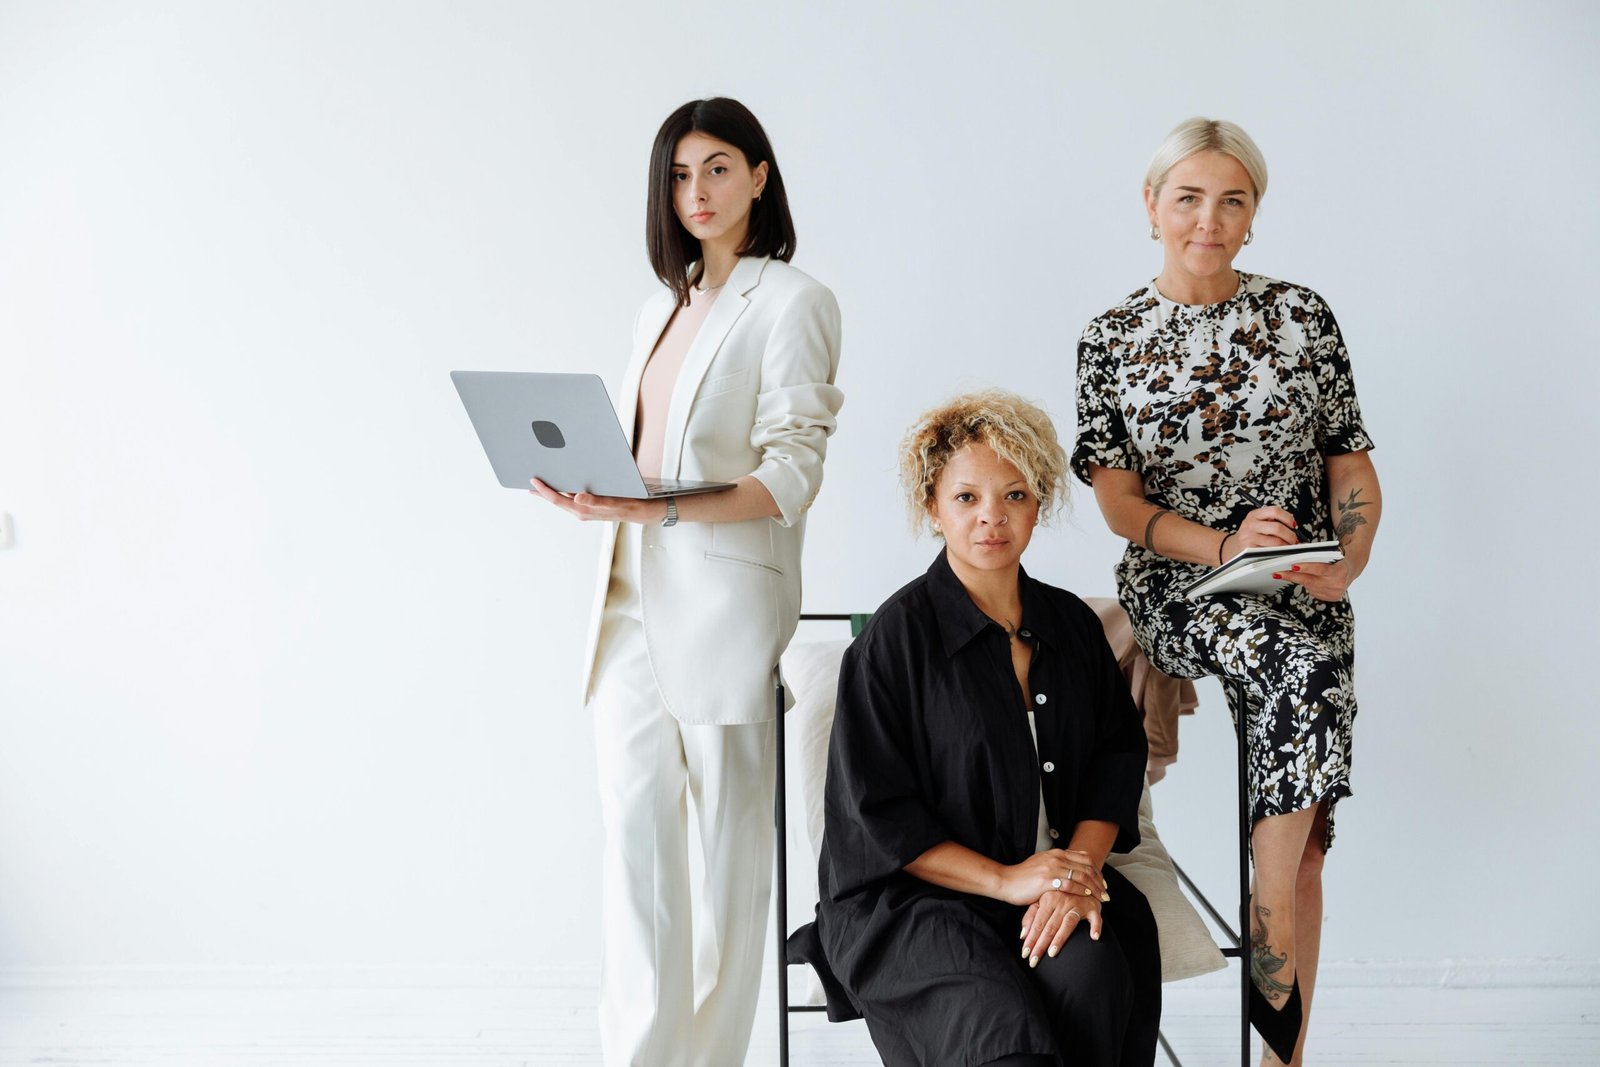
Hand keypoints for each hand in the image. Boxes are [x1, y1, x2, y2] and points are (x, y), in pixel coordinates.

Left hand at [529, 477, 666, 524]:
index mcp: (583, 510)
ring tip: (540, 484)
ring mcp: (585, 509)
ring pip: (563, 499)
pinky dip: (563, 491)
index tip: (533, 481)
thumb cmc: (628, 505)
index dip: (544, 491)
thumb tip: (577, 497)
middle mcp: (581, 511)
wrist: (640, 511)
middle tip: (530, 483)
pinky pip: (572, 498)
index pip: (558, 499)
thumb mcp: (612, 501)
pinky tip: (562, 486)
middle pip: (556, 500)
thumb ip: (595, 501)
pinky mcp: (590, 506)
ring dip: (552, 492)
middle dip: (542, 492)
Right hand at [996, 849, 1107, 907]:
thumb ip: (1058, 863)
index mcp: (1057, 853)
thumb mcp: (1043, 863)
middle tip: (1106, 892)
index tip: (1103, 882)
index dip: (1098, 871)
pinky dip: (1081, 890)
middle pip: (1087, 867)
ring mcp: (1051, 868)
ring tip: (1101, 897)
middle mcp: (1056, 858)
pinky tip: (1087, 896)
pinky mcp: (1046, 881)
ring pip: (1081, 876)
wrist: (1006, 881)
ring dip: (1094, 888)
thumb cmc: (1024, 876)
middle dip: (1100, 881)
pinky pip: (1070, 884)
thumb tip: (1073, 868)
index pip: (1085, 859)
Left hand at [1019, 889, 1102, 965]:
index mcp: (1048, 899)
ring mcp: (1078, 903)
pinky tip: (1094, 937)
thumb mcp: (1042, 900)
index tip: (1024, 955)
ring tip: (1052, 953)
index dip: (1031, 940)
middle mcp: (1062, 901)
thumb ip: (1031, 917)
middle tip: (1033, 962)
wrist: (1080, 876)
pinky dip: (1095, 926)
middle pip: (1049, 927)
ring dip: (1060, 938)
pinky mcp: (1093, 906)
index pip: (1037, 924)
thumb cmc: (1058, 892)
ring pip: (1068, 923)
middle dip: (1040, 945)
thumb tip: (1022, 936)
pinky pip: (1095, 917)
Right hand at [1230, 506, 1300, 549]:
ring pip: (1276, 542)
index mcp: (1254, 515)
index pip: (1275, 511)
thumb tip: (1293, 526)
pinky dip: (1279, 553)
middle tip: (1294, 540)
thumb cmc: (1250, 535)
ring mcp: (1249, 538)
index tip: (1293, 525)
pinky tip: (1280, 553)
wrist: (1233, 547)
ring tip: (1288, 547)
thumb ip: (1272, 520)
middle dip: (1290, 535)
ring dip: (1286, 546)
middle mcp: (1251, 525)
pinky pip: (1270, 552)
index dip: (1288, 518)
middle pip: (1277, 528)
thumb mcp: (1257, 522)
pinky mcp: (1250, 550)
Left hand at [1279, 556, 1353, 601]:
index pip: (1320, 569)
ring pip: (1309, 586)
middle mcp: (1338, 584)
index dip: (1306, 568)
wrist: (1353, 567)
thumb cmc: (1338, 557)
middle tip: (1278, 572)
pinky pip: (1313, 591)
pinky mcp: (1331, 598)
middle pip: (1310, 580)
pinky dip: (1307, 585)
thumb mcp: (1330, 552)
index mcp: (1341, 571)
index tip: (1293, 566)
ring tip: (1283, 574)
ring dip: (1297, 580)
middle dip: (1292, 576)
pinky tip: (1302, 579)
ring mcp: (1335, 593)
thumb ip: (1315, 554)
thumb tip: (1294, 552)